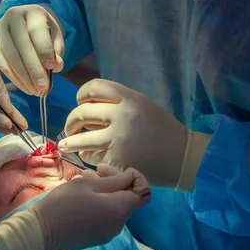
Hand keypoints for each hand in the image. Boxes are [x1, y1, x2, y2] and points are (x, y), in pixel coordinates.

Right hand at [0, 4, 64, 95]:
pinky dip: (13, 78)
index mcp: (31, 11)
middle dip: (33, 69)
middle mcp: (11, 17)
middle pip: (21, 46)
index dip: (44, 50)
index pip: (36, 31)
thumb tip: (55, 67)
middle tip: (43, 87)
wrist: (26, 25)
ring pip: (9, 57)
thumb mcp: (55, 37)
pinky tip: (25, 87)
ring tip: (35, 91)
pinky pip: (1, 64)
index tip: (52, 67)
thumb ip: (57, 50)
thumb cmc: (44, 33)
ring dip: (23, 78)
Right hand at [27, 164, 150, 249]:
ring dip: (104, 191)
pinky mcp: (98, 237)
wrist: (41, 233)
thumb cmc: (63, 204)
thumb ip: (114, 181)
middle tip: (94, 171)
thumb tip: (131, 178)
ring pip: (115, 206)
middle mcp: (119, 224)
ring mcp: (109, 233)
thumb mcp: (87, 184)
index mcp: (120, 209)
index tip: (114, 170)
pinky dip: (99, 203)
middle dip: (115, 181)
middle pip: (128, 198)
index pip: (143, 192)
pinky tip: (80, 196)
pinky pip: (106, 216)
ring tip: (82, 180)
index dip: (135, 178)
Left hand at [58, 79, 188, 187]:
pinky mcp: (115, 161)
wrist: (183, 158)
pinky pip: (91, 157)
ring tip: (66, 144)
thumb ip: (118, 103)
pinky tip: (90, 157)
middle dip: (71, 121)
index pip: (94, 88)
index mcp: (130, 98)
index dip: (82, 94)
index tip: (80, 102)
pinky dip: (88, 157)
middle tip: (70, 127)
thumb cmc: (162, 130)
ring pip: (80, 139)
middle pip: (81, 113)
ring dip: (70, 142)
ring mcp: (117, 140)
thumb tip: (87, 105)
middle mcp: (121, 116)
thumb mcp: (143, 106)